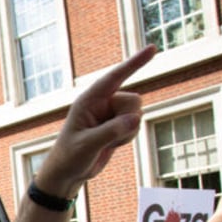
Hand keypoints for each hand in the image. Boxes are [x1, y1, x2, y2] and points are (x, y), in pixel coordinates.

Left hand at [35, 45, 155, 197]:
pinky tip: (111, 145)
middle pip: (134, 100)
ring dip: (127, 132)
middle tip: (106, 135)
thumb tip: (135, 119)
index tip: (152, 48)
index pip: (114, 77)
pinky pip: (136, 126)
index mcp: (89, 101)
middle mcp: (102, 103)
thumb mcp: (87, 145)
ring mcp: (111, 114)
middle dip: (127, 118)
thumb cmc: (70, 157)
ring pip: (137, 114)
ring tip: (105, 142)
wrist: (68, 173)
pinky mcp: (118, 125)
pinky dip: (127, 138)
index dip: (134, 63)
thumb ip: (111, 132)